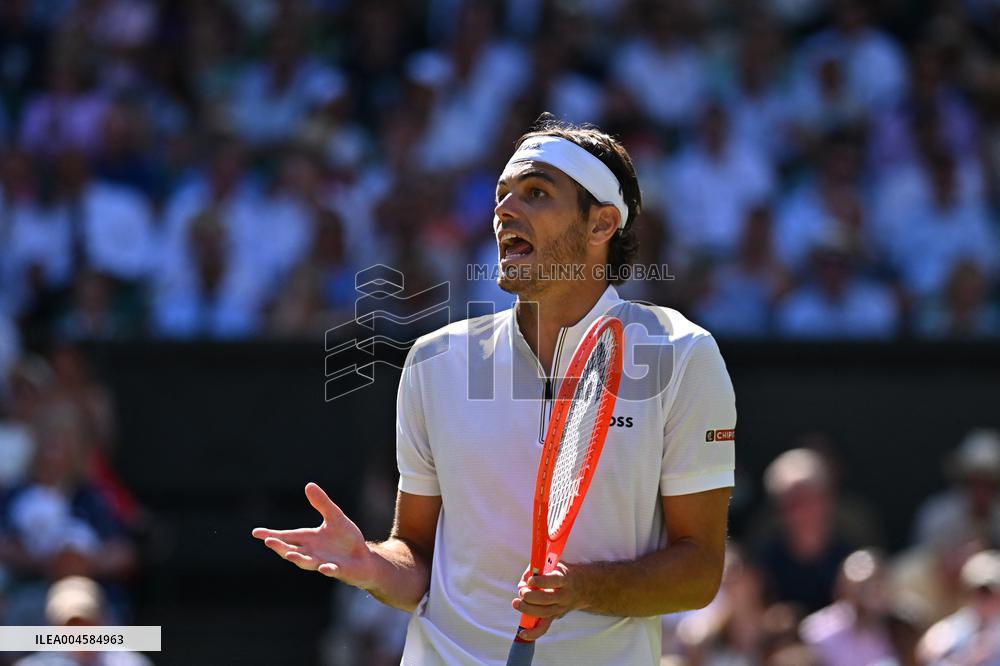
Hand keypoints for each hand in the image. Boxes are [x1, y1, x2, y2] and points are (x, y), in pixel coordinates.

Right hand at [252, 482, 374, 588]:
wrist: (364, 558)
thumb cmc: (346, 539)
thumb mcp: (334, 517)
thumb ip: (322, 503)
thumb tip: (308, 485)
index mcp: (308, 540)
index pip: (286, 537)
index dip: (271, 535)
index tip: (255, 532)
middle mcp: (312, 553)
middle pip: (291, 550)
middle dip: (280, 547)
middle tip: (268, 541)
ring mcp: (323, 563)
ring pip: (307, 562)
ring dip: (298, 559)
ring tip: (289, 554)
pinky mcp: (338, 570)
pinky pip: (331, 570)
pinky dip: (327, 569)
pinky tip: (324, 567)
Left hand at [510, 563, 584, 640]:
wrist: (581, 587)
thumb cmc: (560, 573)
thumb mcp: (552, 565)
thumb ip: (535, 570)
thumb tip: (522, 585)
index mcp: (564, 579)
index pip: (554, 581)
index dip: (541, 581)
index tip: (531, 580)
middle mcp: (564, 595)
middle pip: (546, 599)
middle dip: (530, 596)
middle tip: (522, 592)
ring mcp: (560, 608)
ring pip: (543, 613)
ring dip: (527, 609)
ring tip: (516, 603)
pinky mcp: (554, 617)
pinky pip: (544, 627)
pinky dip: (533, 632)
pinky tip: (522, 633)